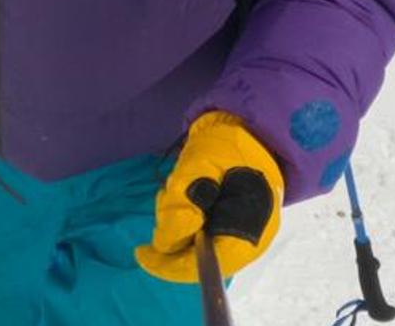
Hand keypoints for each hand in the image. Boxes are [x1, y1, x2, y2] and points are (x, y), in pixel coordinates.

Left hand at [136, 112, 282, 283]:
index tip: (143, 254)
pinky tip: (186, 193)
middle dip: (173, 234)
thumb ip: (182, 202)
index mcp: (250, 226)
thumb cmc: (228, 143)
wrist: (251, 128)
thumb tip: (167, 243)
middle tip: (165, 200)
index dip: (171, 265)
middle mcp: (251, 239)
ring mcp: (243, 234)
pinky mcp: (233, 227)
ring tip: (177, 188)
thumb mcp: (199, 164)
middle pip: (201, 258)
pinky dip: (185, 217)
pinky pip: (202, 235)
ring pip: (197, 246)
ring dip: (178, 221)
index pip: (208, 263)